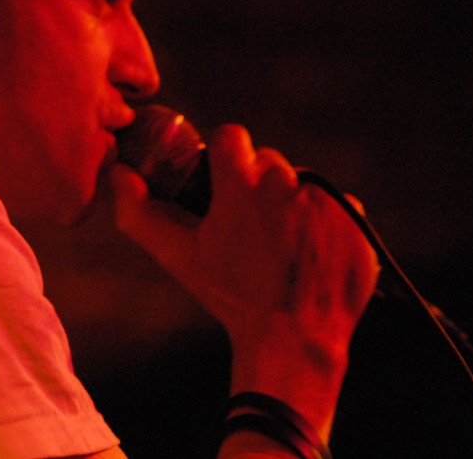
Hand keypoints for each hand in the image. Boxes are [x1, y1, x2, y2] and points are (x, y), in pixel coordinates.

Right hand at [109, 124, 379, 435]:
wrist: (292, 336)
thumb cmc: (230, 295)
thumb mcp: (176, 256)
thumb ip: (137, 212)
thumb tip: (118, 174)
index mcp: (241, 183)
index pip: (232, 137)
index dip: (225, 158)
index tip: (223, 183)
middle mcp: (286, 183)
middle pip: (268, 161)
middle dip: (257, 186)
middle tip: (249, 226)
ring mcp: (325, 200)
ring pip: (300, 182)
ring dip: (290, 203)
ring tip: (281, 244)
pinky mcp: (355, 220)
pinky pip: (335, 205)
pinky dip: (324, 224)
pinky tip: (309, 254)